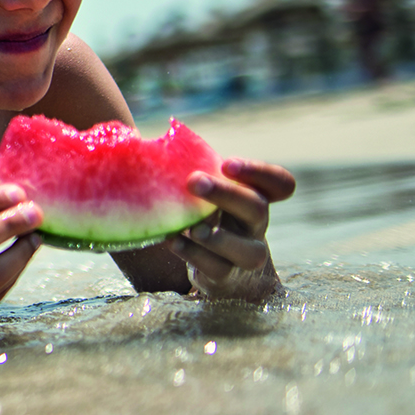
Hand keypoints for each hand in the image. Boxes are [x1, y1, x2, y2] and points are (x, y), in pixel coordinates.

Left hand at [167, 158, 294, 301]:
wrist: (222, 270)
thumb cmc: (205, 216)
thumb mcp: (205, 194)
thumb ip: (188, 171)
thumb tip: (134, 138)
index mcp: (254, 198)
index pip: (279, 183)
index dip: (259, 172)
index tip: (227, 164)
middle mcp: (255, 225)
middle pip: (256, 208)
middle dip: (225, 194)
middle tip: (194, 182)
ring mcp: (246, 253)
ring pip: (248, 250)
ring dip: (218, 237)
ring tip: (193, 228)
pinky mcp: (227, 276)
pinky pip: (218, 268)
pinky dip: (195, 255)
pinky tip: (174, 242)